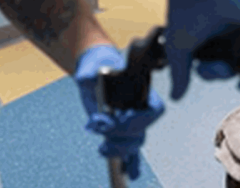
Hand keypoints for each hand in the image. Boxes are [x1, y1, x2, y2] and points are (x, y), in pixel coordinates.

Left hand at [74, 44, 164, 179]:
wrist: (95, 68)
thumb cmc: (97, 64)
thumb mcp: (91, 67)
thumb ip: (89, 73)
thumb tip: (87, 79)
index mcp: (140, 90)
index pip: (152, 110)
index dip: (138, 119)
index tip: (118, 118)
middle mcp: (138, 108)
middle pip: (140, 131)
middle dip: (120, 136)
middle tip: (101, 131)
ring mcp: (130, 121)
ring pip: (135, 143)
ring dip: (119, 150)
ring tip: (102, 149)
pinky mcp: (120, 130)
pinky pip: (130, 149)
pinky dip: (131, 162)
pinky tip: (130, 173)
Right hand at [163, 0, 239, 99]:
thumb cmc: (184, 11)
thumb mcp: (179, 49)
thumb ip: (181, 74)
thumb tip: (177, 97)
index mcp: (212, 39)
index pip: (217, 64)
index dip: (214, 74)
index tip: (208, 73)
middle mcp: (230, 34)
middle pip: (235, 65)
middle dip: (226, 74)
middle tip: (220, 70)